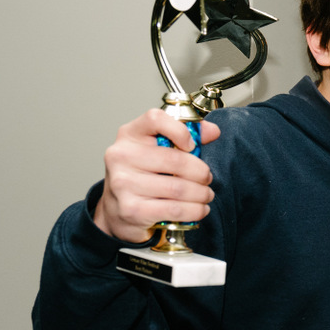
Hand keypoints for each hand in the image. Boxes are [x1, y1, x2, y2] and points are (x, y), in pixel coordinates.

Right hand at [93, 108, 220, 242]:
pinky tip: (199, 209)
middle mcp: (122, 156)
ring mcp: (123, 183)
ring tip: (205, 195)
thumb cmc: (141, 176)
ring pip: (179, 188)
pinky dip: (195, 210)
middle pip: (176, 160)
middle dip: (201, 172)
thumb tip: (213, 131)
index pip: (155, 118)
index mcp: (130, 135)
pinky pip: (175, 209)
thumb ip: (185, 136)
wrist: (116, 211)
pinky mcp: (131, 209)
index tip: (192, 145)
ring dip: (201, 194)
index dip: (180, 130)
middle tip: (207, 178)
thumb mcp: (157, 150)